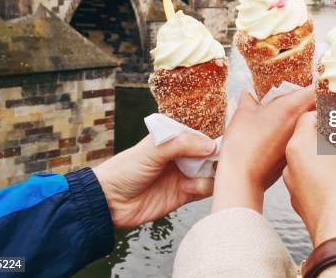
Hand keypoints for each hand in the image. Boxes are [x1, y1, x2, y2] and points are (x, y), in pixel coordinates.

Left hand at [93, 133, 215, 227]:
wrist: (109, 201)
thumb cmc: (125, 169)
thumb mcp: (152, 149)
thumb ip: (181, 144)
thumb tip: (210, 146)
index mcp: (175, 139)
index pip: (202, 134)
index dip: (214, 136)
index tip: (225, 141)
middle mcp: (183, 155)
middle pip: (211, 153)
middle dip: (217, 156)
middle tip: (217, 160)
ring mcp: (185, 174)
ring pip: (211, 172)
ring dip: (211, 174)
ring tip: (198, 175)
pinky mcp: (185, 194)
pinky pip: (204, 190)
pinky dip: (202, 188)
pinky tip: (187, 188)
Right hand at [212, 86, 314, 212]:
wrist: (243, 175)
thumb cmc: (243, 143)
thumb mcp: (243, 113)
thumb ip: (249, 100)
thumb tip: (248, 94)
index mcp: (292, 107)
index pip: (317, 89)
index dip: (321, 82)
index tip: (320, 77)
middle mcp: (301, 123)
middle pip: (319, 106)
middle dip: (318, 99)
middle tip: (311, 93)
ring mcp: (300, 139)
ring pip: (313, 123)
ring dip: (312, 117)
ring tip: (300, 112)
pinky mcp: (295, 153)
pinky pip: (306, 138)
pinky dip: (303, 133)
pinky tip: (288, 132)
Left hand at [283, 111, 335, 253]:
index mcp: (300, 148)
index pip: (309, 117)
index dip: (329, 112)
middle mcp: (292, 169)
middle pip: (311, 143)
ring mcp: (297, 192)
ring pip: (314, 167)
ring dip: (335, 162)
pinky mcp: (306, 211)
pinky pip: (318, 188)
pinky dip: (334, 183)